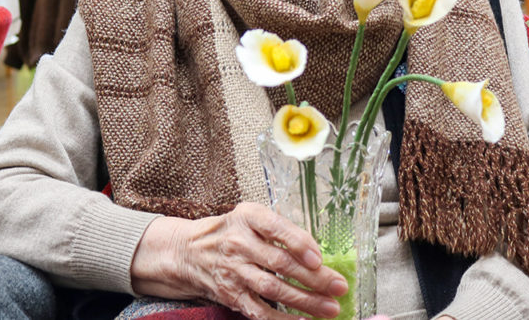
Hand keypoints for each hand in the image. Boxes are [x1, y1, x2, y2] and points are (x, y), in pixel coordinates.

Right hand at [130, 202, 348, 319]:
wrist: (189, 251)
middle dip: (314, 278)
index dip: (299, 243)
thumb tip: (318, 252)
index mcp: (248, 217)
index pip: (276, 228)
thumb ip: (282, 230)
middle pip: (280, 263)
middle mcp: (239, 243)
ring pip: (273, 289)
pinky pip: (259, 311)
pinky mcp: (231, 295)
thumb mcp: (252, 217)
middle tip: (339, 287)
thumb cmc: (232, 231)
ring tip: (329, 308)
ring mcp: (234, 271)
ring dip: (305, 301)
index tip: (319, 259)